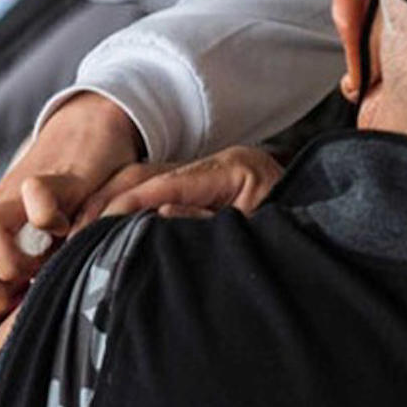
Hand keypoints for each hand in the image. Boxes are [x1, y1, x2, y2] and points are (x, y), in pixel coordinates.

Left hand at [0, 92, 142, 313]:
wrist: (84, 140)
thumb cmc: (65, 212)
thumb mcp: (45, 264)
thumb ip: (29, 298)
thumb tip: (19, 348)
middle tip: (32, 286)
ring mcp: (12, 203)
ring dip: (19, 257)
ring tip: (49, 254)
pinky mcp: (44, 178)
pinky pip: (36, 201)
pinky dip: (53, 218)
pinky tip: (72, 221)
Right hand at [81, 145, 284, 221]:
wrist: (333, 237)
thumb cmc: (300, 240)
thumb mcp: (259, 236)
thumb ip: (208, 226)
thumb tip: (158, 215)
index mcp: (235, 169)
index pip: (166, 181)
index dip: (126, 203)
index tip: (94, 228)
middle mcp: (216, 165)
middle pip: (145, 174)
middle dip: (106, 201)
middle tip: (72, 233)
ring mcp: (207, 176)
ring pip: (143, 181)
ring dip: (109, 206)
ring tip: (77, 235)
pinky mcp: (201, 192)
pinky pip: (153, 195)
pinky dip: (124, 211)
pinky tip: (100, 232)